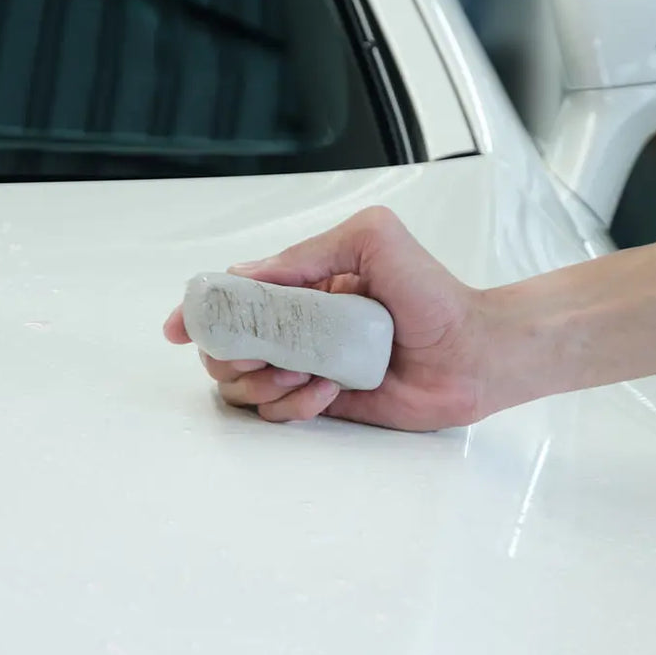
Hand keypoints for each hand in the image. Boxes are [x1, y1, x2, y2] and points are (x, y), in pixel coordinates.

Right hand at [163, 206, 489, 430]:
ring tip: (303, 372)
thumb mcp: (371, 241)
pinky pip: (278, 413)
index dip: (203, 311)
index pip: (236, 296)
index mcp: (305, 284)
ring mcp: (309, 366)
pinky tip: (327, 390)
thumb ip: (308, 254)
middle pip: (228, 345)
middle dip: (232, 353)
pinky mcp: (323, 403)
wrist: (473, 353)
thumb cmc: (433, 294)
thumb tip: (245, 274)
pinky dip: (293, 405)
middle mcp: (300, 326)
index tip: (182, 326)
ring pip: (245, 384)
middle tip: (260, 355)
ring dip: (263, 380)